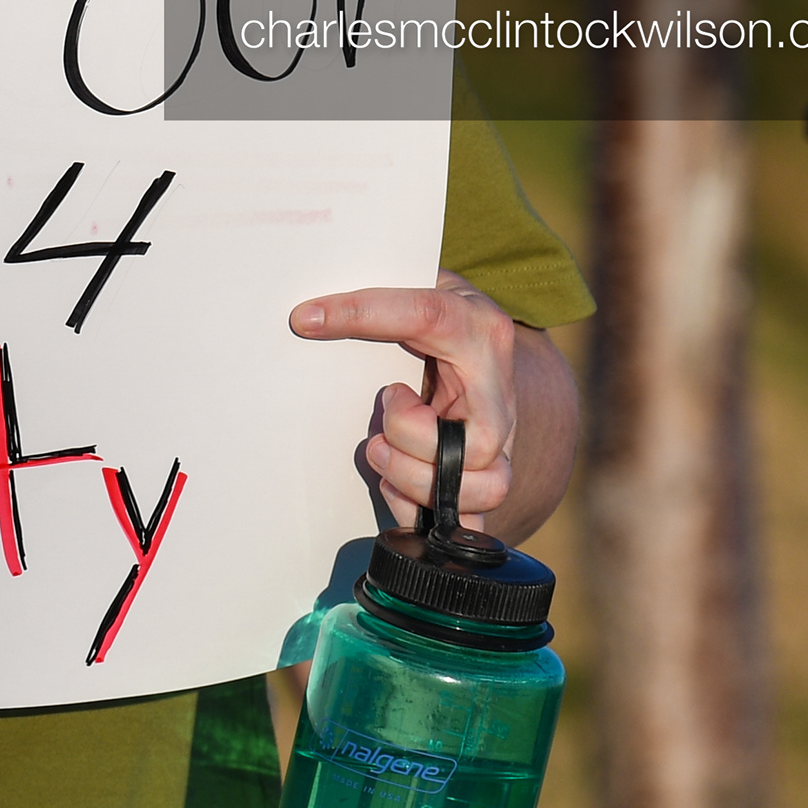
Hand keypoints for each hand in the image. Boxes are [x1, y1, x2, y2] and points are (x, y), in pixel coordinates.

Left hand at [290, 270, 543, 534]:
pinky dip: (421, 512)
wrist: (483, 351)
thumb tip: (306, 309)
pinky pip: (470, 521)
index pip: (425, 316)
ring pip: (488, 487)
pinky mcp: (486, 477)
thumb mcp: (415, 286)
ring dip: (417, 481)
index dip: (363, 315)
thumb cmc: (438, 319)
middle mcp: (498, 390)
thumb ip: (376, 294)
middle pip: (479, 441)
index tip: (306, 319)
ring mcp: (501, 441)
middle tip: (381, 417)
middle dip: (411, 438)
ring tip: (381, 452)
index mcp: (477, 328)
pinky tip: (393, 490)